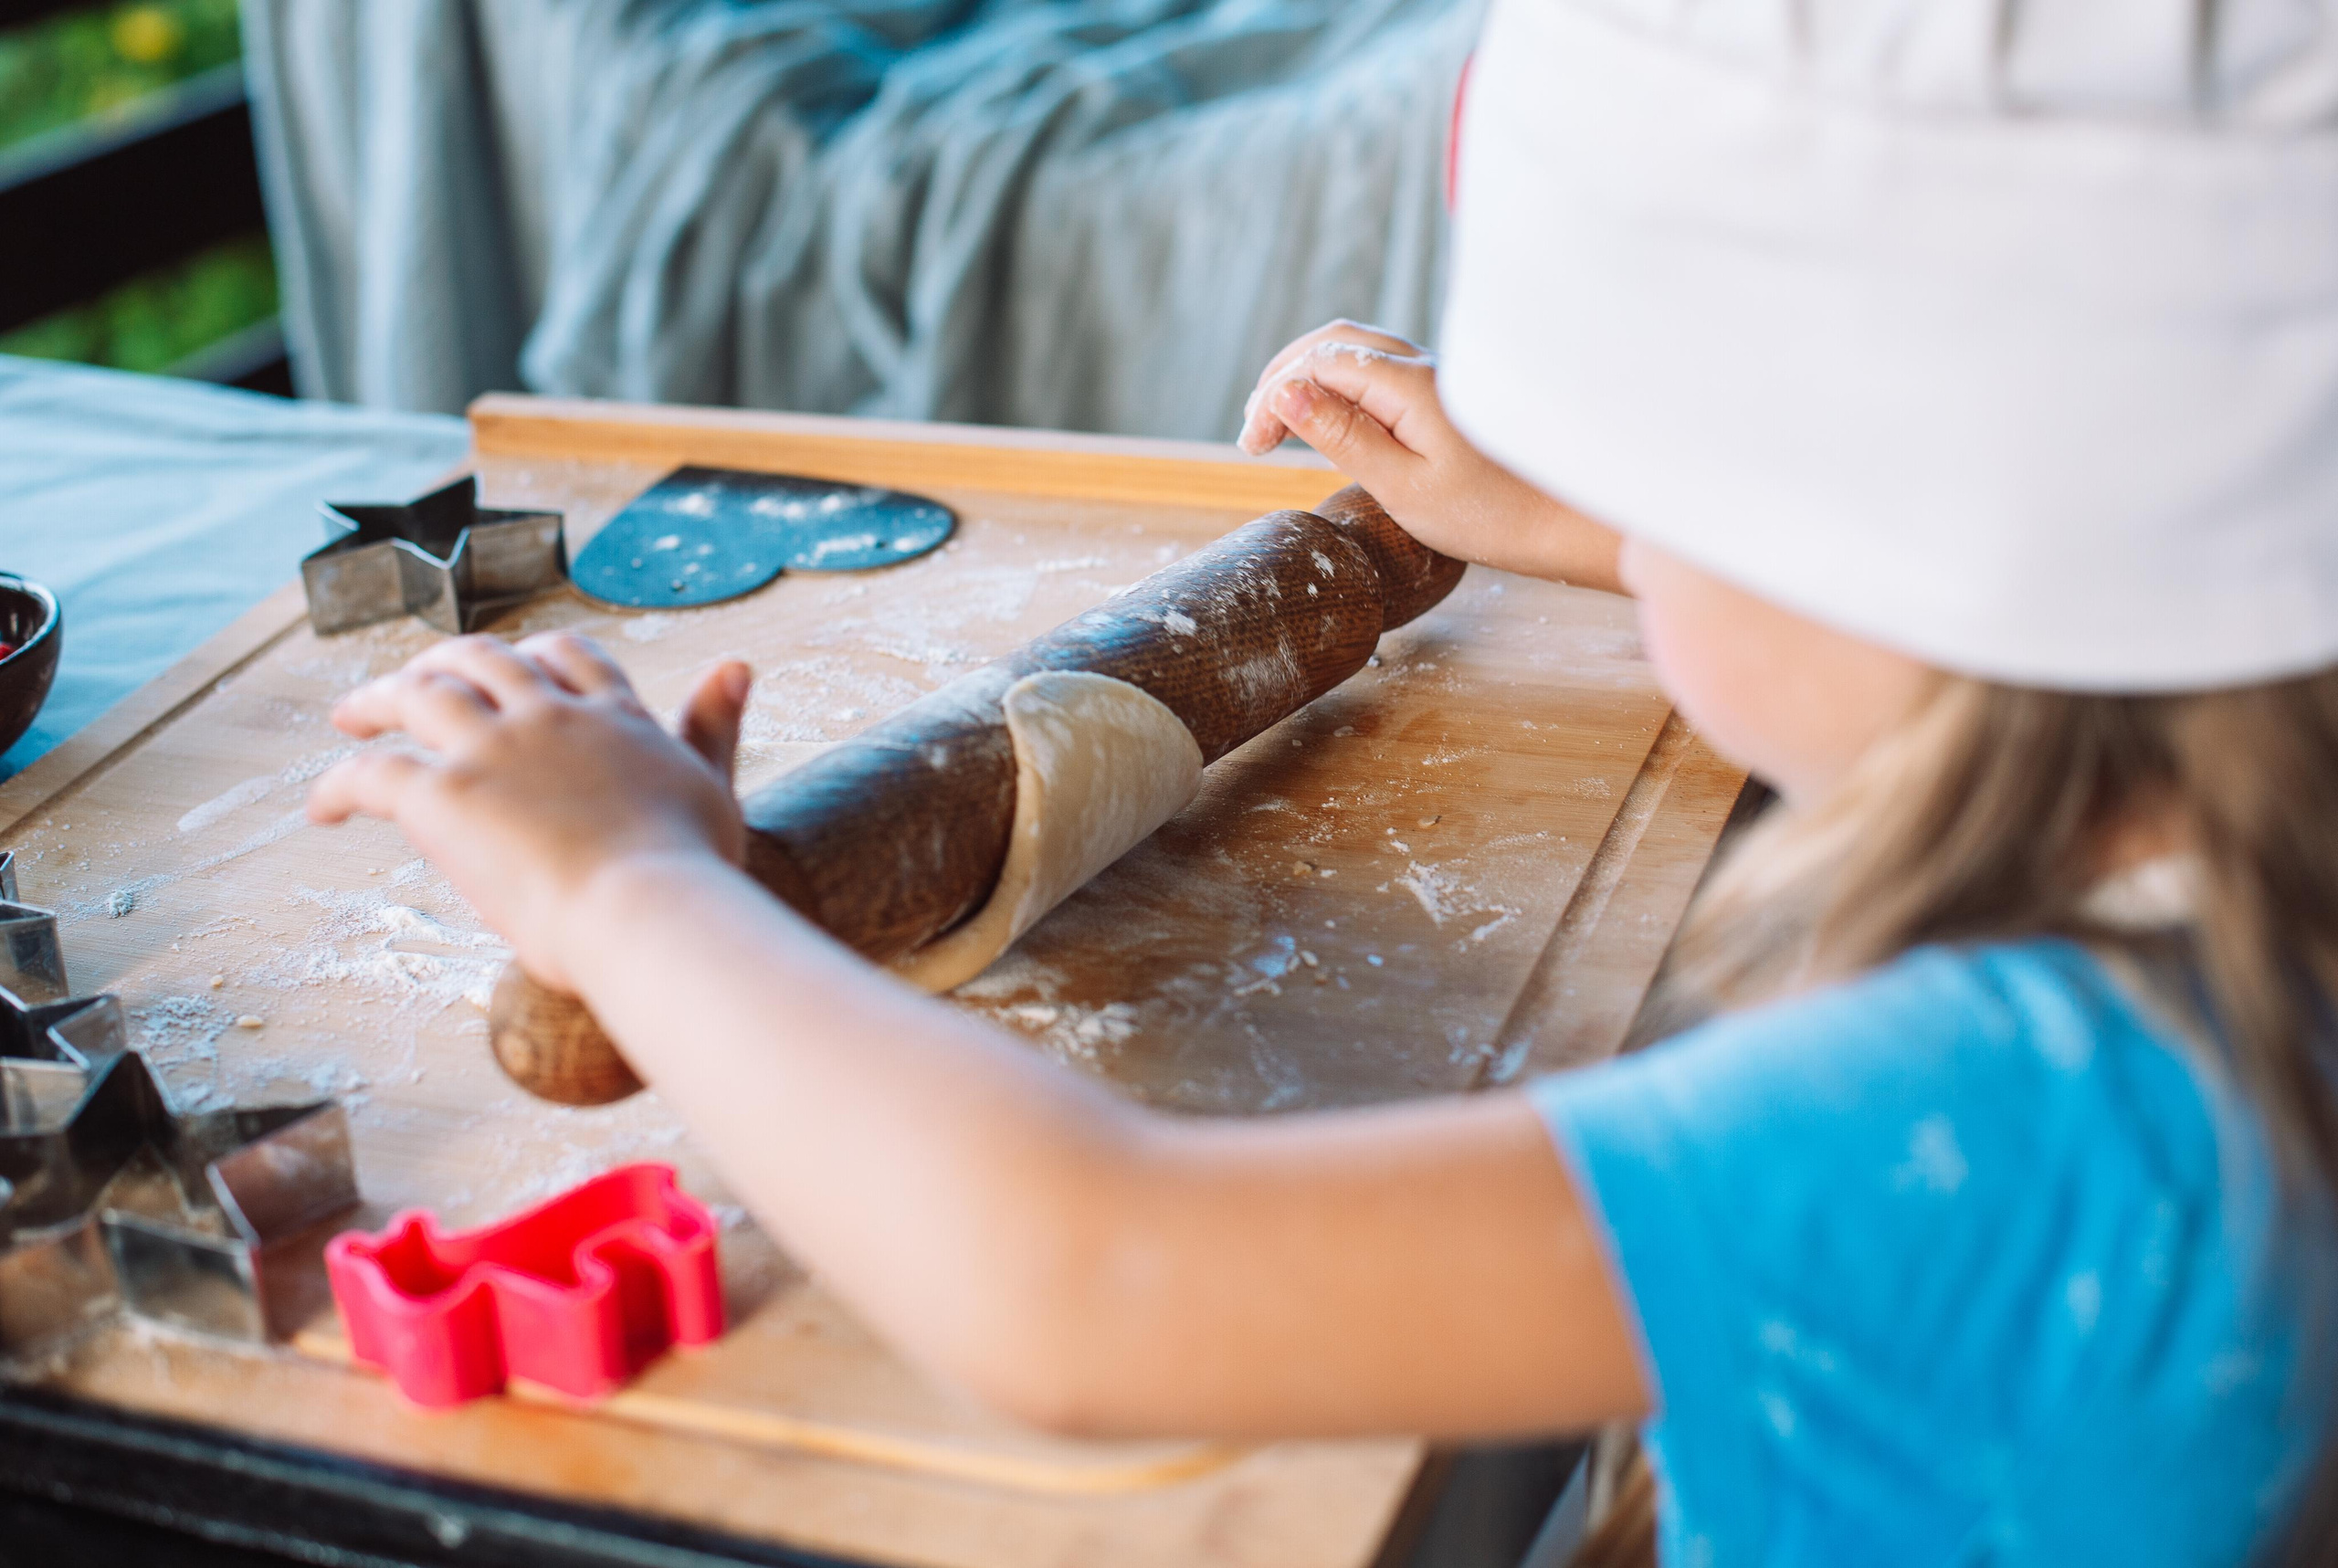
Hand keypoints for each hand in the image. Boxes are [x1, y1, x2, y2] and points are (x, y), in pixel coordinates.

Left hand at [307, 632, 750, 991]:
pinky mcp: (443, 795)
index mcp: (613, 717)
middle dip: (442, 663)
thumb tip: (739, 664)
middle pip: (482, 659)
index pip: (568, 659)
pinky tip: (322, 810)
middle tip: (413, 685)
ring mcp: (493, 750)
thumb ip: (715, 727)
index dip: (533, 658)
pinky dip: (339, 786)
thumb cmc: (691, 870)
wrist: (648, 911)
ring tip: (351, 716)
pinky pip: (372, 773)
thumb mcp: (712, 786)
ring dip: (376, 699)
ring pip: (417, 694)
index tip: (511, 669)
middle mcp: (549, 717)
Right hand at [1236, 320, 1620, 590]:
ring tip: (1281, 421)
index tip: (1253, 445)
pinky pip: (1380, 370)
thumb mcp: (1404, 486)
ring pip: (1358, 351)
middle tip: (1255, 430)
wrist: (1568, 521)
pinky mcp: (1445, 397)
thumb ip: (1344, 437)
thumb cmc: (1492, 515)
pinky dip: (1341, 385)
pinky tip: (1333, 419)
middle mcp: (1423, 367)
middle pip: (1334, 343)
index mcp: (1410, 383)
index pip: (1318, 364)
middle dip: (1284, 377)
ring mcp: (1436, 378)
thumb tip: (1287, 394)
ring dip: (1310, 377)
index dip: (1275, 397)